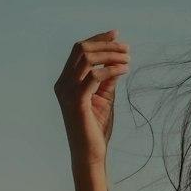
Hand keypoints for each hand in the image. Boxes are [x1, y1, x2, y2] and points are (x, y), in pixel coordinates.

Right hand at [53, 29, 130, 167]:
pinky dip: (111, 69)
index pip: (79, 51)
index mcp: (66, 81)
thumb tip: (117, 62)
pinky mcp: (77, 101)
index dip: (97, 39)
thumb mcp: (103, 99)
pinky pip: (94, 75)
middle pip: (82, 49)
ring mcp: (67, 92)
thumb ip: (107, 81)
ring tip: (128, 58)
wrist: (90, 155)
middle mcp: (62, 84)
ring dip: (110, 54)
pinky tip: (124, 70)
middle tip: (127, 48)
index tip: (116, 35)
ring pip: (87, 58)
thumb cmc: (95, 129)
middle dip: (106, 44)